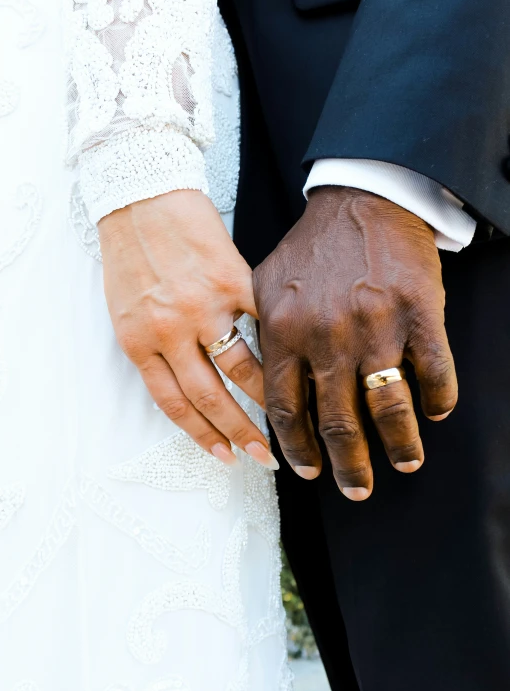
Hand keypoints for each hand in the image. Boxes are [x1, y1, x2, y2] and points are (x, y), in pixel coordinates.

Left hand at [98, 190, 277, 469]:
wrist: (141, 196)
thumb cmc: (130, 253)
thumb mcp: (125, 309)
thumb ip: (153, 347)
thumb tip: (188, 382)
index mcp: (139, 341)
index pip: (174, 404)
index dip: (202, 436)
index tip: (225, 457)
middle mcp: (170, 330)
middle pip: (210, 396)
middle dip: (239, 432)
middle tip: (264, 454)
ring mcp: (203, 305)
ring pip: (242, 367)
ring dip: (268, 398)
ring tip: (290, 416)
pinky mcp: (232, 279)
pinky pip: (262, 322)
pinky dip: (282, 344)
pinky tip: (299, 362)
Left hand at [253, 187, 457, 498]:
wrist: (362, 200)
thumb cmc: (313, 247)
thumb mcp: (265, 283)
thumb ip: (258, 332)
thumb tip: (253, 381)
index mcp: (285, 332)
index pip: (285, 409)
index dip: (297, 447)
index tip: (308, 471)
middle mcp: (327, 336)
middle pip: (337, 420)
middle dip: (348, 464)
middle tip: (357, 489)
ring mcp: (376, 326)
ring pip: (388, 406)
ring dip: (400, 443)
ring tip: (406, 462)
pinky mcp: (419, 313)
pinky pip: (434, 372)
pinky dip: (438, 399)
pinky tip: (435, 412)